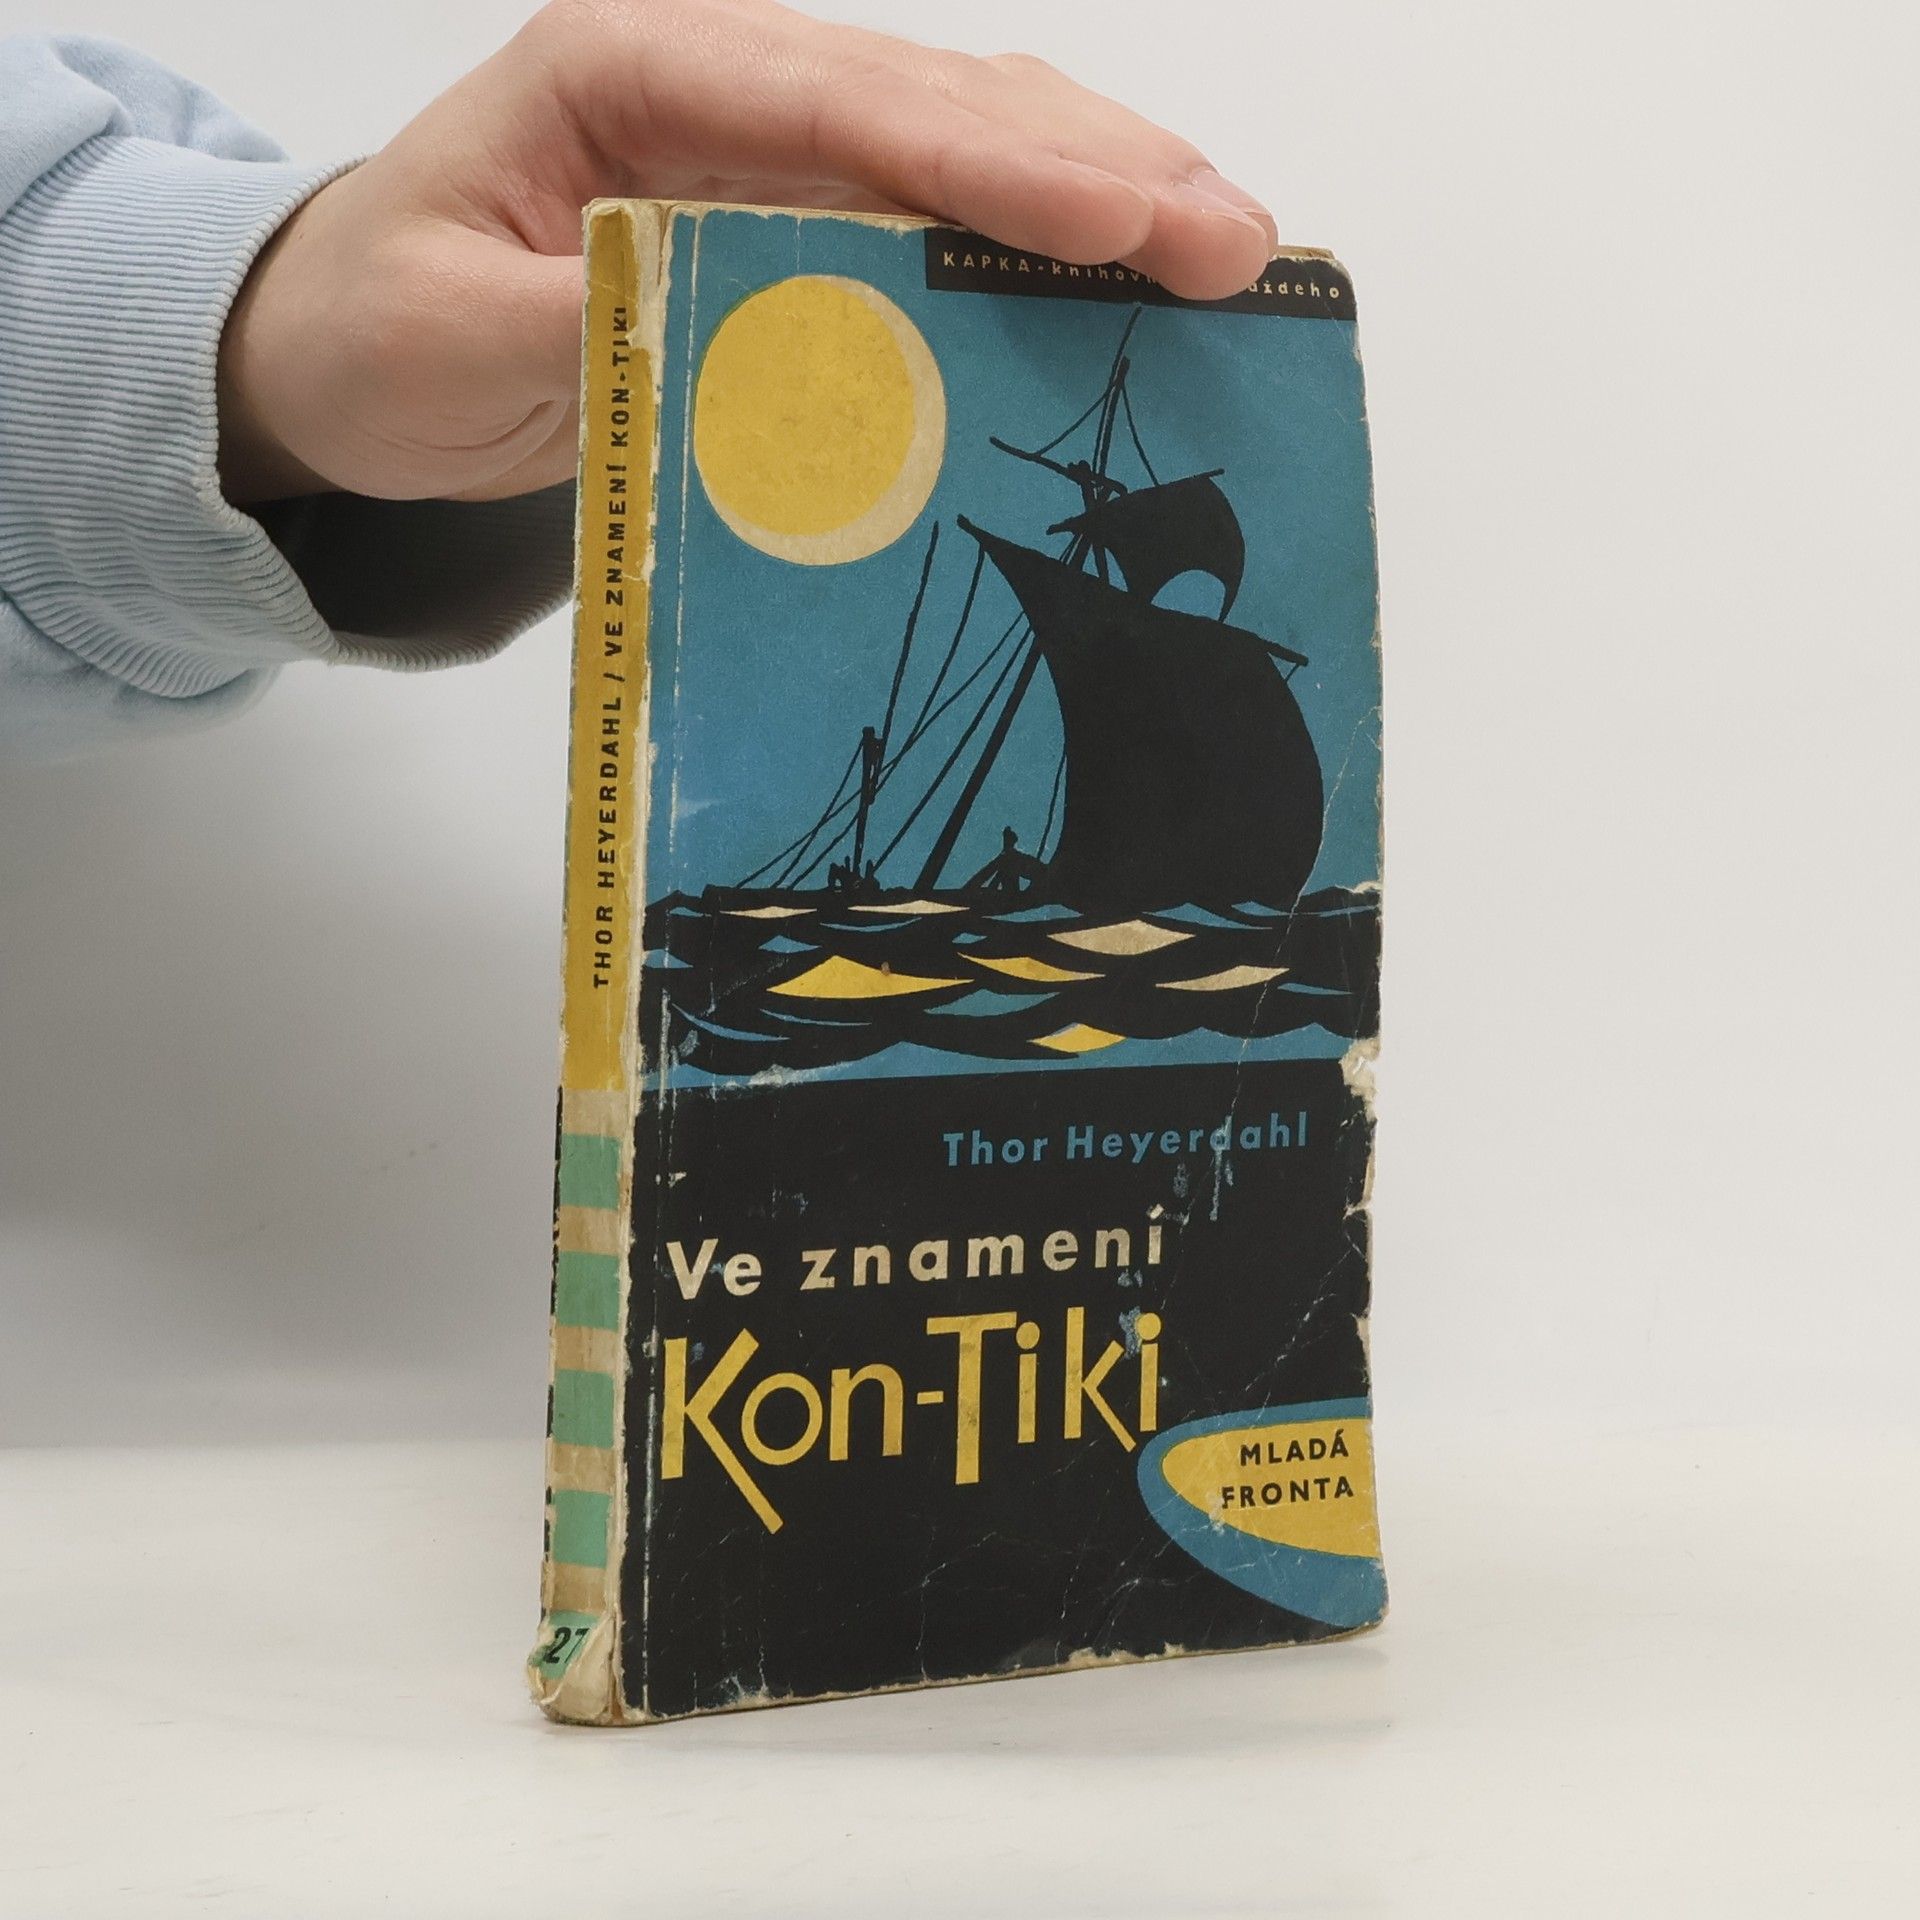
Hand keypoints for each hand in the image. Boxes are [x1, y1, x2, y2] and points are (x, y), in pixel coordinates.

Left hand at [217, 0, 1277, 506]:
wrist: (346, 351)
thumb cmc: (380, 327)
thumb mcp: (455, 336)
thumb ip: (602, 331)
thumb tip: (757, 352)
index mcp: (628, 72)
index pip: (835, 102)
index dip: (986, 159)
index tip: (1116, 215)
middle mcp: (716, 84)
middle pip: (932, 100)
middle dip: (1093, 166)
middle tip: (1231, 240)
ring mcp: (762, 148)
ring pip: (957, 142)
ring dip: (1096, 192)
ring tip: (1222, 248)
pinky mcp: (786, 222)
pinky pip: (930, 220)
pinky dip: (1033, 247)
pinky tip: (1121, 277)